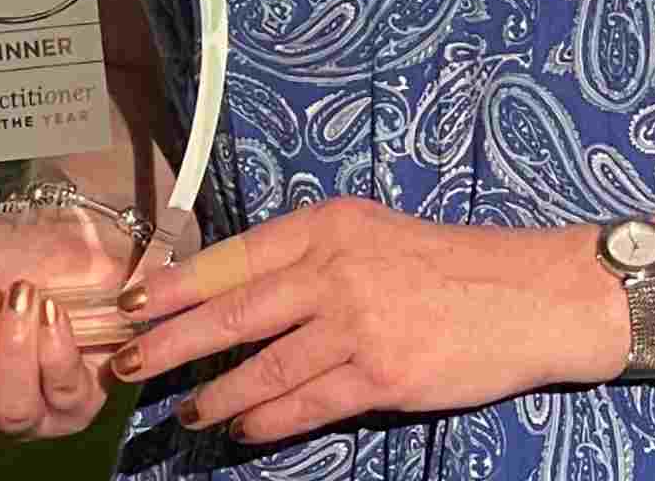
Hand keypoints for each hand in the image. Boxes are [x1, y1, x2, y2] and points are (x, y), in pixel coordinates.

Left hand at [105, 199, 623, 444]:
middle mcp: (334, 269)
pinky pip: (309, 404)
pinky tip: (245, 428)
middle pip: (235, 312)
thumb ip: (306, 255)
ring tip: (187, 412)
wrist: (526, 294)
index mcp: (326, 226)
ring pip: (265, 367)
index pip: (233, 256)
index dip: (177, 284)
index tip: (132, 304)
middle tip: (128, 363)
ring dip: (218, 393)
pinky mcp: (382, 375)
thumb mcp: (366, 233)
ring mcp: (358, 324)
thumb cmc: (441, 262)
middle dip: (173, 341)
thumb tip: (233, 289)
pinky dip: (269, 420)